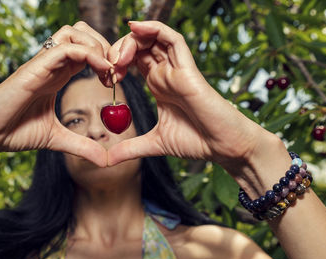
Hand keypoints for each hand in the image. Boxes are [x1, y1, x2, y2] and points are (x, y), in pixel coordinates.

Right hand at [0, 22, 111, 166]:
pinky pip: (65, 48)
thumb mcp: (58, 139)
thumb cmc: (15, 132)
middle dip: (105, 46)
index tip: (117, 80)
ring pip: (74, 32)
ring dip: (98, 47)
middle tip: (116, 72)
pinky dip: (89, 54)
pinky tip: (101, 73)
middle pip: (83, 32)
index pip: (87, 51)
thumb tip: (106, 161)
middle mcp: (52, 65)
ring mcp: (43, 64)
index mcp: (58, 75)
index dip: (106, 60)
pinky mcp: (34, 68)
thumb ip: (83, 146)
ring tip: (108, 72)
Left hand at [107, 21, 271, 167]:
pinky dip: (154, 28)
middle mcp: (167, 73)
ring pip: (154, 38)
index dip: (115, 62)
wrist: (222, 147)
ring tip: (118, 56)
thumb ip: (130, 149)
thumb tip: (106, 161)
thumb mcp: (154, 144)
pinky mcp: (188, 69)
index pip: (134, 60)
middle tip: (107, 66)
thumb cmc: (196, 142)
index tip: (104, 78)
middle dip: (118, 50)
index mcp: (159, 85)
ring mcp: (178, 69)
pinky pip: (172, 39)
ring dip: (131, 40)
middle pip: (140, 46)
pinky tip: (135, 29)